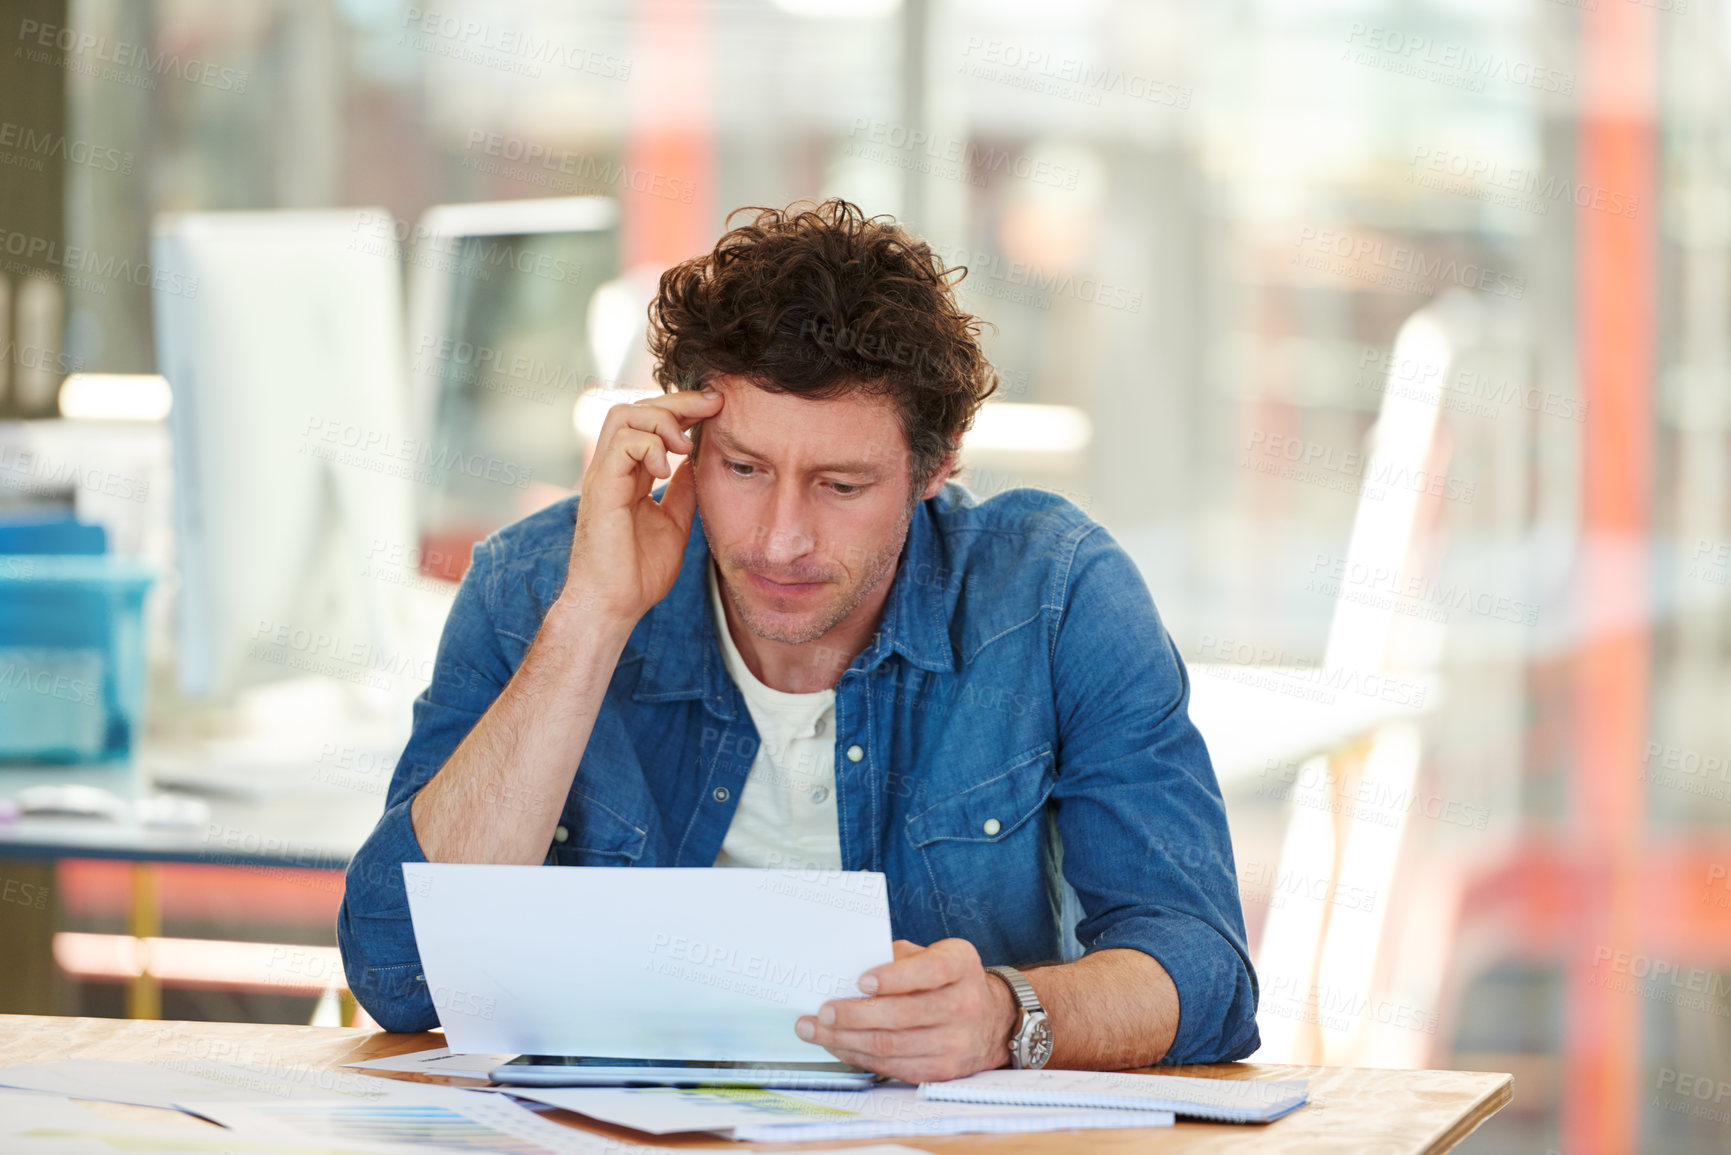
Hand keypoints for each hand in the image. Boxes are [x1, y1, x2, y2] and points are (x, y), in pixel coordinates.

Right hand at [563, 388, 722, 625]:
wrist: (614, 606)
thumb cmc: (638, 573)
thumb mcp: (674, 522)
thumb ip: (683, 490)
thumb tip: (698, 462)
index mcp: (628, 475)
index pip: (649, 423)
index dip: (682, 409)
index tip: (717, 407)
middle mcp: (612, 469)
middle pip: (636, 407)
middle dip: (677, 400)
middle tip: (712, 404)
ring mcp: (603, 476)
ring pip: (624, 415)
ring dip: (662, 419)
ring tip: (685, 444)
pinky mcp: (601, 489)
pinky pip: (623, 445)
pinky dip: (650, 447)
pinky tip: (668, 469)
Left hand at [795, 938, 1016, 1082]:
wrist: (992, 1019)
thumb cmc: (949, 981)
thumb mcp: (934, 954)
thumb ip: (898, 957)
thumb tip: (848, 966)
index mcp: (960, 966)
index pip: (927, 972)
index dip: (892, 977)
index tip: (860, 981)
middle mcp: (964, 1005)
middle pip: (902, 1015)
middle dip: (855, 1015)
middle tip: (824, 1010)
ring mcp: (956, 1042)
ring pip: (891, 1046)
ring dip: (846, 1040)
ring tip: (817, 1030)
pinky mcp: (943, 1070)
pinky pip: (893, 1067)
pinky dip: (860, 1057)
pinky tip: (839, 1046)